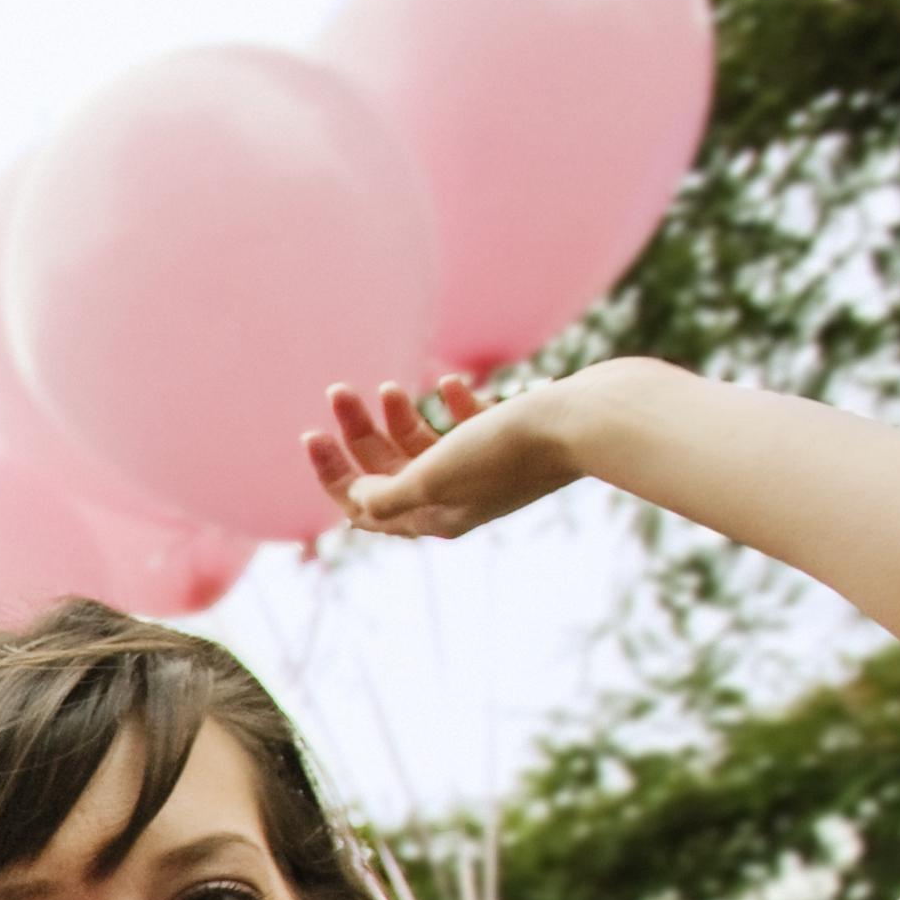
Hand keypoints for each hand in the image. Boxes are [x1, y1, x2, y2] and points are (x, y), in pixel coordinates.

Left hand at [305, 367, 598, 541]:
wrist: (588, 421)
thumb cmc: (508, 447)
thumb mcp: (433, 476)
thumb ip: (387, 495)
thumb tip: (356, 502)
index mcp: (436, 516)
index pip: (366, 507)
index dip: (333, 474)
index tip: (312, 434)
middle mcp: (459, 499)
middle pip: (390, 471)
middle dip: (361, 432)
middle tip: (339, 390)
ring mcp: (487, 470)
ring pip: (425, 445)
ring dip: (401, 416)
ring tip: (389, 387)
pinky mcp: (513, 441)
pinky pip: (469, 426)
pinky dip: (451, 406)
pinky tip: (447, 383)